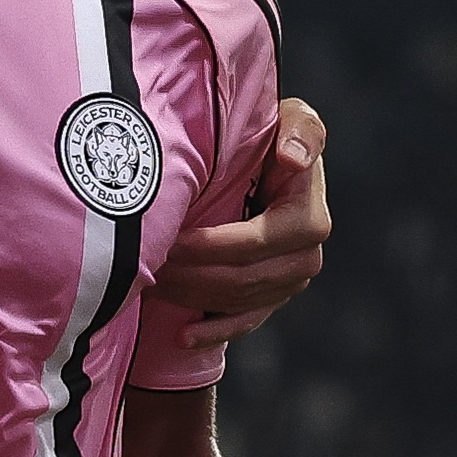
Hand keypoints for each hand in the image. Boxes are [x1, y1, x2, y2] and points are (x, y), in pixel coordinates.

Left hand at [152, 97, 329, 348]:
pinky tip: (184, 337)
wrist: (270, 162)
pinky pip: (244, 324)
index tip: (171, 240)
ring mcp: (290, 283)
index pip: (254, 244)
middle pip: (242, 279)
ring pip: (236, 302)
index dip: (210, 246)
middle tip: (147, 265)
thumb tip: (291, 159)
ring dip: (192, 297)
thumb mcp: (293, 119)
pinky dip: (213, 332)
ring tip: (150, 284)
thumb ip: (302, 130)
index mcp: (309, 220)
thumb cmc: (276, 134)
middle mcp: (306, 258)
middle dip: (191, 274)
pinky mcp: (273, 298)